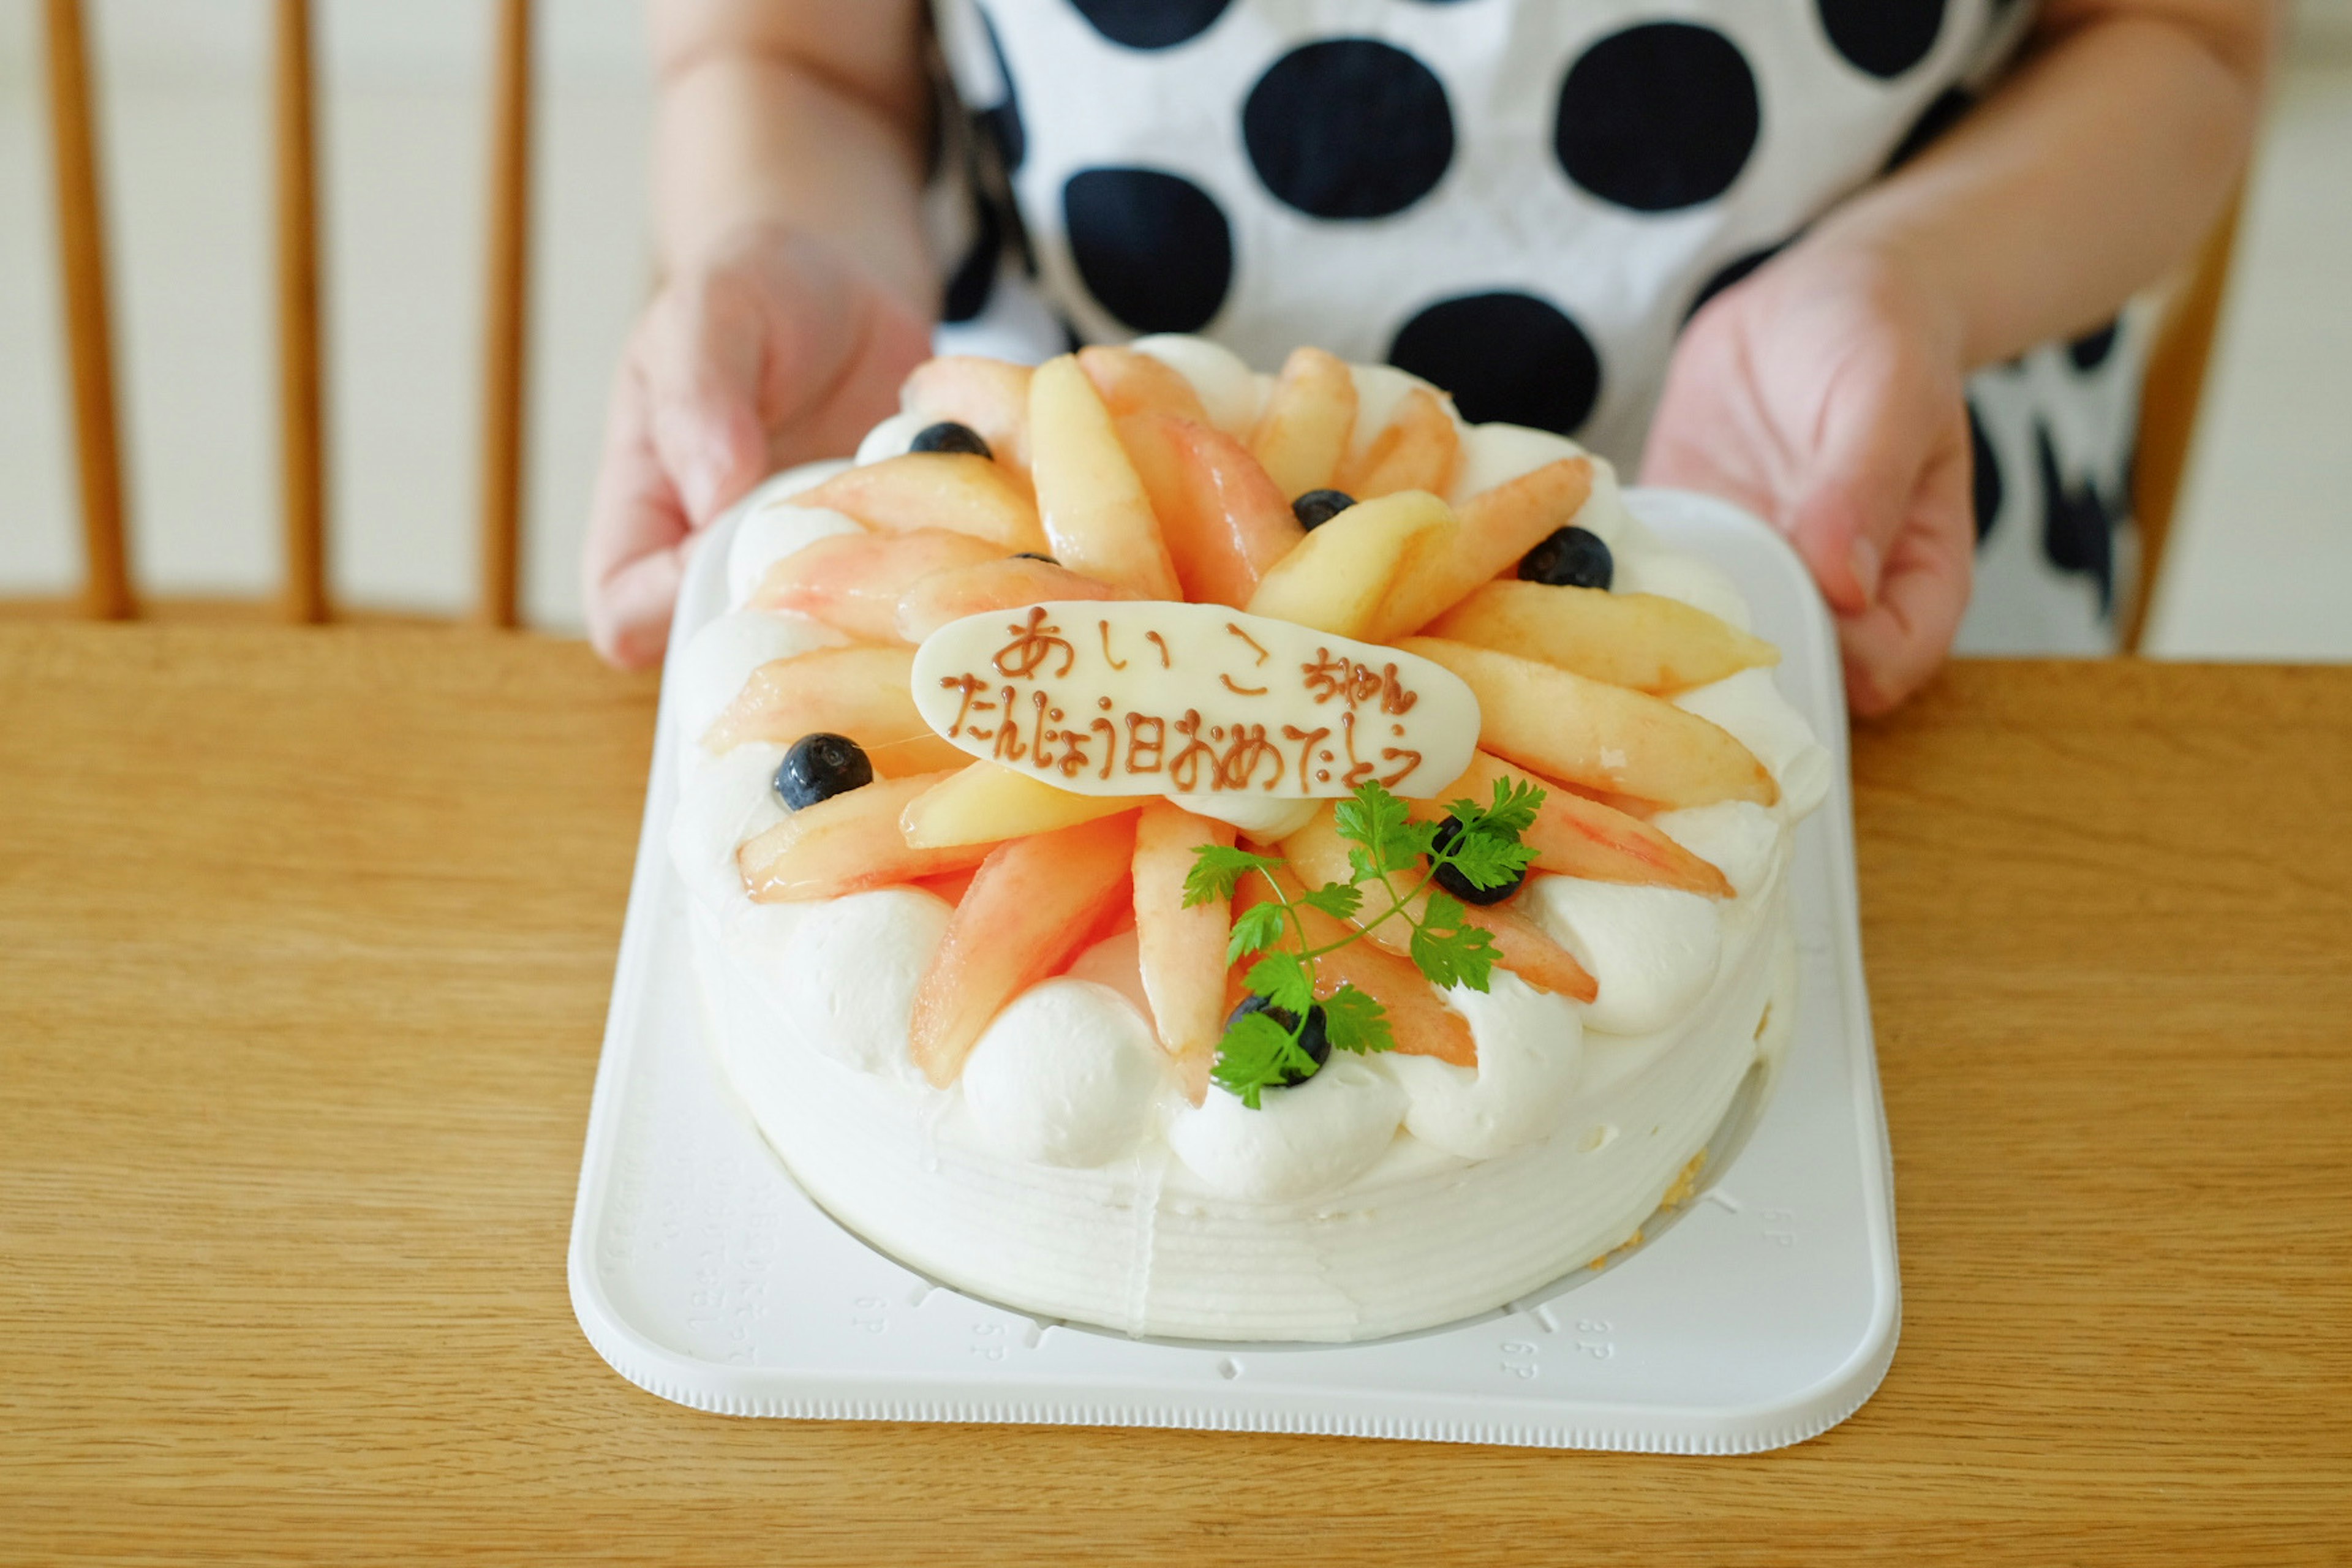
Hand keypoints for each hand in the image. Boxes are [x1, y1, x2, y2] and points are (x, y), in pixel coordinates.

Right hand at [584, 224, 931, 667]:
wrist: (848, 281)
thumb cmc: (756, 289)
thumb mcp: (714, 313)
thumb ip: (702, 396)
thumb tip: (718, 491)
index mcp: (649, 514)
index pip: (625, 611)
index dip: (669, 612)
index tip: (740, 557)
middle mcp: (722, 561)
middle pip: (727, 655)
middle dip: (787, 638)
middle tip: (854, 579)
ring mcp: (805, 571)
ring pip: (822, 648)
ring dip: (870, 621)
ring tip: (919, 559)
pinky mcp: (879, 562)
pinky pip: (901, 604)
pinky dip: (933, 584)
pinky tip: (969, 546)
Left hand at [1642, 242, 1975, 716]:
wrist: (1812, 301)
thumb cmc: (1880, 339)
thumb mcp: (1888, 390)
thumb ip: (1867, 483)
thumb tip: (1846, 583)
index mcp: (1909, 578)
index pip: (1887, 668)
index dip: (1838, 669)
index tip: (1778, 627)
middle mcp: (1827, 595)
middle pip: (1789, 682)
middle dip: (1731, 680)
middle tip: (1663, 641)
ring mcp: (1751, 577)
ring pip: (1704, 652)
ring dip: (1653, 645)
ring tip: (1598, 614)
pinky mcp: (1685, 545)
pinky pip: (1643, 587)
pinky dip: (1604, 586)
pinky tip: (1563, 562)